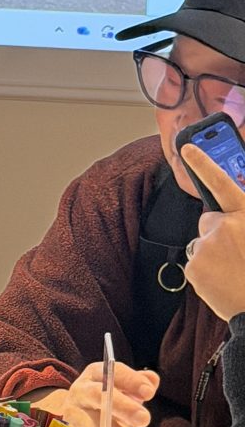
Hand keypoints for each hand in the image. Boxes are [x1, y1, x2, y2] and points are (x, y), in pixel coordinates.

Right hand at [36, 362, 160, 426]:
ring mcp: (72, 416)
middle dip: (123, 408)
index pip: (110, 373)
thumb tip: (151, 381)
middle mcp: (79, 393)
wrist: (68, 418)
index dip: (130, 381)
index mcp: (93, 376)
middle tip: (144, 419)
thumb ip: (136, 383)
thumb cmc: (99, 401)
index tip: (148, 392)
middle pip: (97, 396)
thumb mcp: (118, 386)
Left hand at [181, 144, 244, 321]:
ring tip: (231, 269)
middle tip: (235, 253)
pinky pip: (194, 261)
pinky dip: (204, 270)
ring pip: (201, 242)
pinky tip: (220, 279)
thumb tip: (225, 215)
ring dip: (212, 253)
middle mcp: (227, 225)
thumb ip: (240, 219)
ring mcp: (208, 245)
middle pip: (208, 219)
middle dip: (216, 232)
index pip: (222, 182)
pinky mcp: (194, 264)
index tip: (186, 147)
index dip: (203, 162)